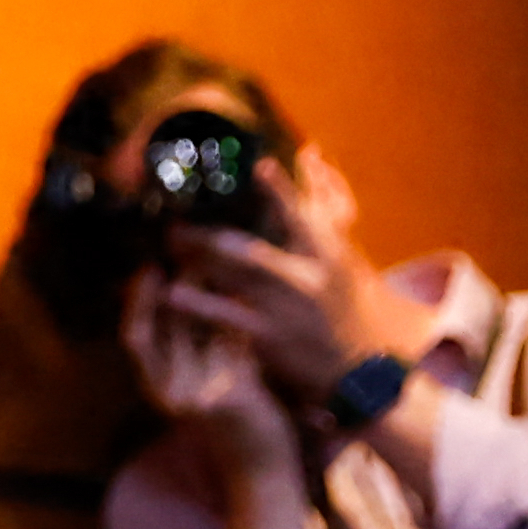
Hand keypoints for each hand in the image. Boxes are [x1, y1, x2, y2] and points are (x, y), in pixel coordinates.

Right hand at [116, 261, 310, 492]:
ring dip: (203, 296)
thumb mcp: (206, 385)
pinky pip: (227, 348)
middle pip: (160, 327)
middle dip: (170, 286)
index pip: (135, 336)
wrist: (264, 471)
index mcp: (156, 387)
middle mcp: (166, 392)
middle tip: (184, 254)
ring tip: (216, 268)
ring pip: (193, 333)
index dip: (138, 300)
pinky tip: (246, 298)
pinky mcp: (227, 400)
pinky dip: (234, 320)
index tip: (151, 267)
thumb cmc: (237, 425)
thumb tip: (189, 299)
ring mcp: (194, 397)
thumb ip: (196, 350)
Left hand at [162, 146, 428, 407]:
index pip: (308, 216)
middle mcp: (311, 279)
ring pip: (237, 276)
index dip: (283, 191)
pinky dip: (196, 301)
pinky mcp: (269, 336)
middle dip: (214, 231)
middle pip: (258, 247)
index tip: (258, 165)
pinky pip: (224, 315)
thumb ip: (324, 207)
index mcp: (330, 256)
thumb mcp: (341, 257)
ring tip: (167, 240)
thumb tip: (311, 154)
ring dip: (198, 256)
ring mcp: (288, 308)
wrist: (360, 373)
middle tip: (177, 212)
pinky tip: (170, 290)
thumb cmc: (343, 305)